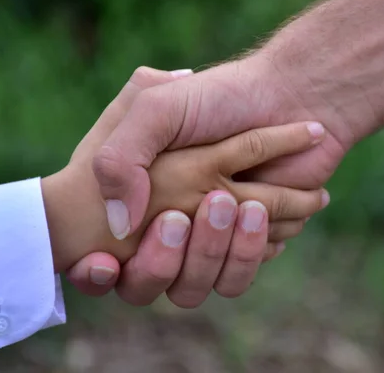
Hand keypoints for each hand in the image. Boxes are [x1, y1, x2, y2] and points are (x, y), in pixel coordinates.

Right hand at [63, 66, 321, 305]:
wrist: (288, 97)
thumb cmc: (217, 99)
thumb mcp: (154, 110)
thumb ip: (120, 159)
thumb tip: (120, 223)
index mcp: (135, 198)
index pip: (97, 258)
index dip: (95, 272)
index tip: (104, 259)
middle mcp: (165, 224)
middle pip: (147, 282)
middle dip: (162, 260)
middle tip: (189, 213)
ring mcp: (208, 238)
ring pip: (193, 285)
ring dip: (211, 254)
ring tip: (243, 206)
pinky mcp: (246, 245)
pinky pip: (236, 278)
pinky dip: (246, 254)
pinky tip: (254, 217)